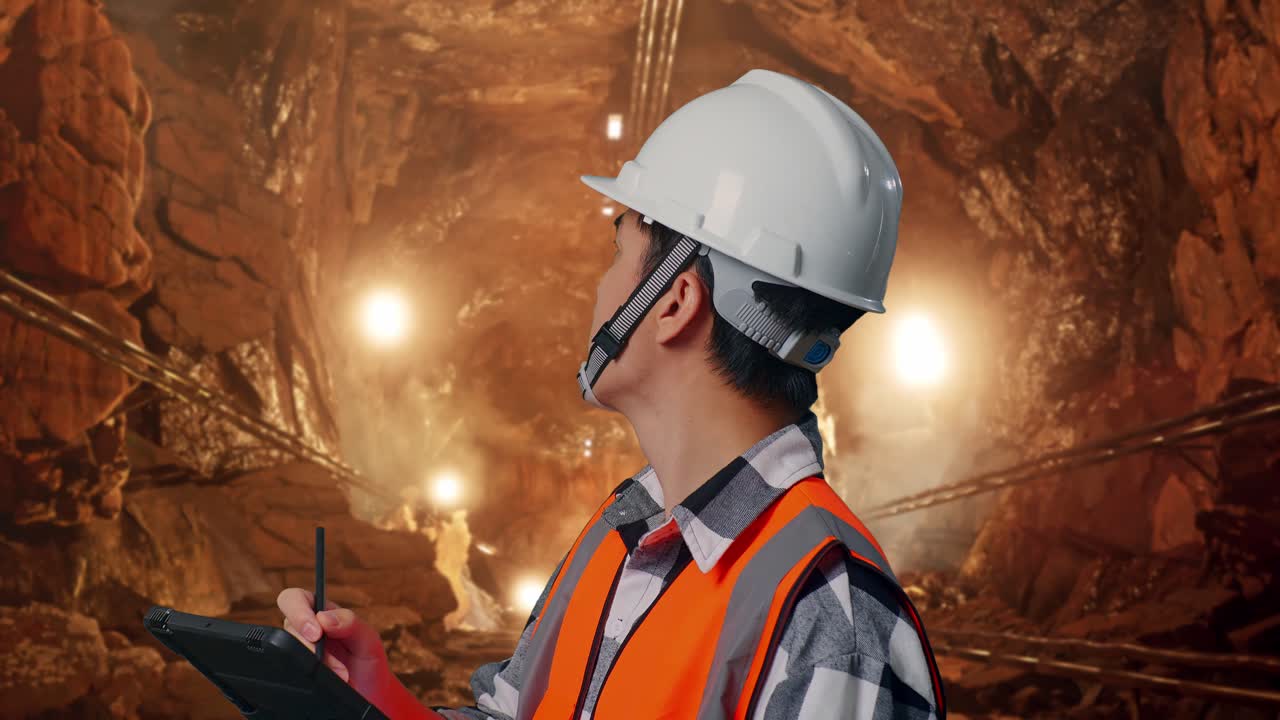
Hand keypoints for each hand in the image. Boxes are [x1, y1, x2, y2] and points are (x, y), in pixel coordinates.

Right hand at [277, 587, 394, 703]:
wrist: (370, 696)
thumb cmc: (368, 661)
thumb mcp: (368, 639)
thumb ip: (350, 622)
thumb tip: (324, 617)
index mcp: (320, 613)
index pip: (294, 599)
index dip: (298, 612)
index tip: (316, 633)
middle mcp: (304, 632)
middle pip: (288, 628)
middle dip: (309, 646)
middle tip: (329, 661)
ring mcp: (297, 654)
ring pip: (287, 653)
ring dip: (314, 665)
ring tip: (341, 675)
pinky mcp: (295, 674)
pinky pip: (287, 673)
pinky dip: (305, 678)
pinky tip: (324, 682)